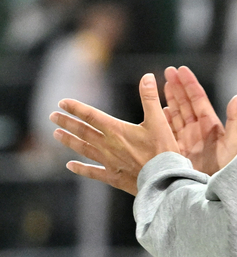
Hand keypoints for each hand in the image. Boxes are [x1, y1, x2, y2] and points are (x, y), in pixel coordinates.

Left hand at [49, 73, 179, 195]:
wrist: (164, 180)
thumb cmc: (163, 151)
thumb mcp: (159, 121)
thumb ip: (150, 98)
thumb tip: (147, 76)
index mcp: (117, 130)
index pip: (91, 115)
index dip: (76, 108)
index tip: (62, 102)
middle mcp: (108, 146)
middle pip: (83, 131)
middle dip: (67, 122)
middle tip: (52, 116)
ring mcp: (109, 162)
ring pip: (84, 149)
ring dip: (69, 141)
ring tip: (56, 134)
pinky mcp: (114, 177)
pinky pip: (93, 172)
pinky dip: (80, 169)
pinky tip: (70, 166)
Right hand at [163, 64, 236, 174]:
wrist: (213, 191)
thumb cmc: (228, 169)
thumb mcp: (234, 144)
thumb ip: (235, 120)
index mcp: (211, 125)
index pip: (199, 99)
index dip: (190, 84)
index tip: (181, 69)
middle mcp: (198, 130)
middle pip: (185, 103)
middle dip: (178, 86)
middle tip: (168, 70)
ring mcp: (186, 139)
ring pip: (176, 114)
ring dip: (170, 98)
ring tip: (163, 83)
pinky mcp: (176, 150)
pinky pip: (168, 130)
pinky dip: (163, 119)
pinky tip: (159, 109)